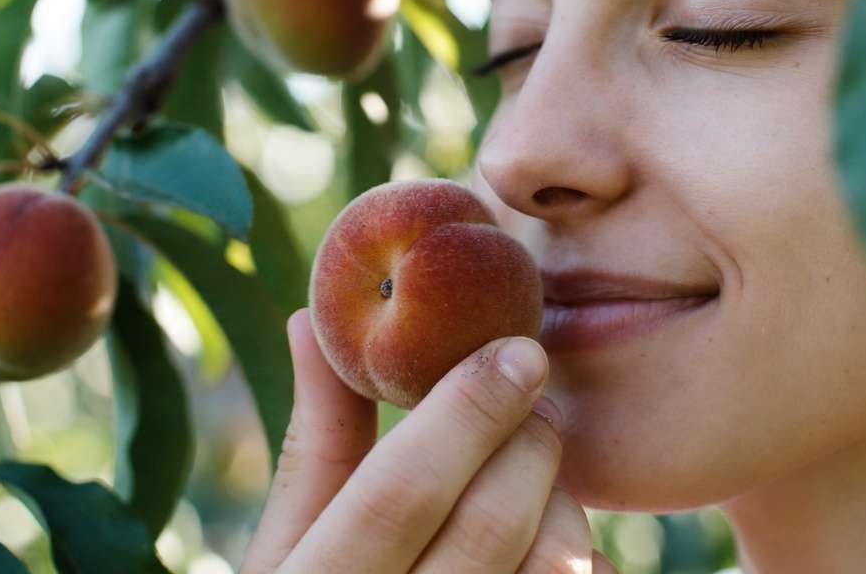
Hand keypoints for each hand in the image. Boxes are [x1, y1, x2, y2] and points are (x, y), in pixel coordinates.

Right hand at [239, 308, 617, 573]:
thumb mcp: (290, 550)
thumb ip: (314, 448)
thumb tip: (314, 317)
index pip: (396, 495)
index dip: (464, 415)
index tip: (517, 352)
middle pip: (488, 531)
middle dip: (528, 447)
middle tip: (539, 400)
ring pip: (548, 571)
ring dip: (562, 504)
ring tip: (544, 470)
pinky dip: (575, 561)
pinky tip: (555, 537)